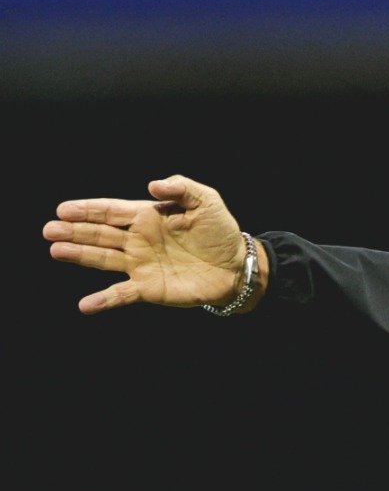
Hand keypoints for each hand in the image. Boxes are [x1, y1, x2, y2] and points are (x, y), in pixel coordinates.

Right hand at [43, 174, 248, 313]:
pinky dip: (103, 300)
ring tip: (55, 250)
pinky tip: (85, 305)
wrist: (237, 267)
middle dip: (74, 231)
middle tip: (49, 229)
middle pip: (100, 234)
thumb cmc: (221, 232)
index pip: (111, 211)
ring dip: (79, 256)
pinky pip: (122, 294)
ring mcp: (141, 265)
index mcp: (148, 217)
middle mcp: (138, 240)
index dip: (87, 210)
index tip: (63, 209)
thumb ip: (181, 188)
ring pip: (103, 259)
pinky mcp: (150, 288)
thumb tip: (153, 185)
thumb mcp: (206, 201)